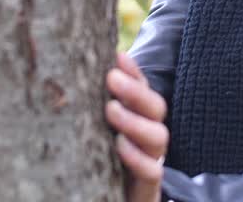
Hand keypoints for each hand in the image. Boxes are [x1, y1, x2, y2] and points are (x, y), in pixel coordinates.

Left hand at [106, 51, 168, 201]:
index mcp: (140, 119)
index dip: (135, 73)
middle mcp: (149, 137)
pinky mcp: (147, 187)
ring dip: (135, 121)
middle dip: (136, 91)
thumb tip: (83, 70)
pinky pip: (152, 172)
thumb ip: (101, 106)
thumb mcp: (99, 132)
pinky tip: (120, 145)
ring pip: (159, 136)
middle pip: (157, 108)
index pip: (144, 90)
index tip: (117, 56)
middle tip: (111, 78)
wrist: (112, 200)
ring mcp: (151, 161)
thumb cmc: (102, 164)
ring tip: (111, 109)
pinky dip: (138, 158)